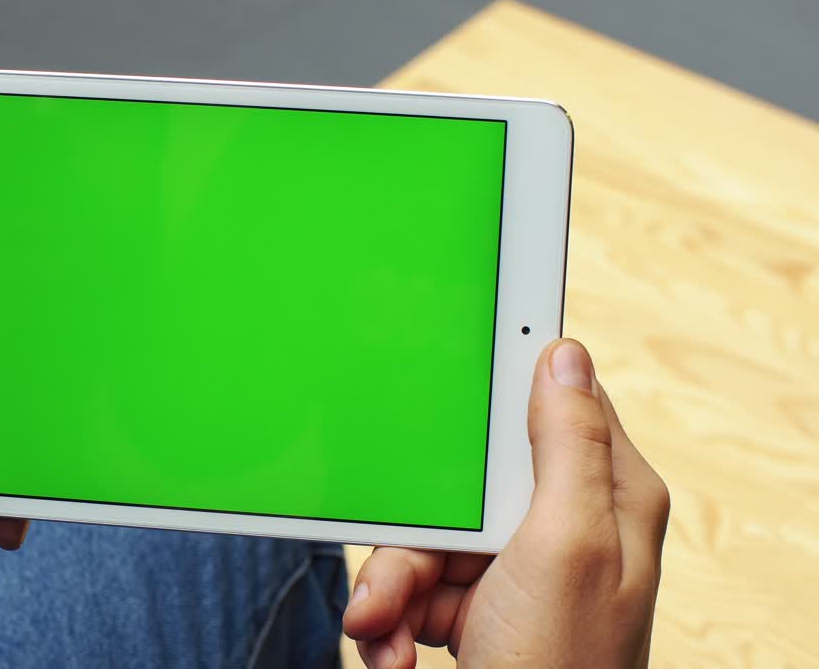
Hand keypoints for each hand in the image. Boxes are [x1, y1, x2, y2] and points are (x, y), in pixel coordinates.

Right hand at [344, 339, 669, 667]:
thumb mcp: (566, 548)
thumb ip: (566, 448)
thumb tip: (564, 354)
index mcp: (605, 498)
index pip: (554, 404)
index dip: (502, 384)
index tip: (456, 355)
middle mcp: (562, 528)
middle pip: (463, 482)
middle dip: (415, 538)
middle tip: (401, 582)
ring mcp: (516, 570)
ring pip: (425, 537)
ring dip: (391, 590)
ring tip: (387, 638)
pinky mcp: (476, 605)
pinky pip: (411, 584)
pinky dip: (390, 620)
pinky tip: (395, 653)